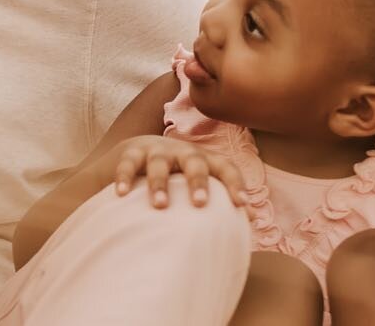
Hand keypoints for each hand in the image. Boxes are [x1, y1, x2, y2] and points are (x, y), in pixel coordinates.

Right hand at [106, 134, 247, 208]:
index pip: (225, 167)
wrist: (134, 154)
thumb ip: (220, 200)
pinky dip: (124, 177)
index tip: (242, 206)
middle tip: (201, 203)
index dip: (235, 184)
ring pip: (159, 163)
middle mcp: (181, 152)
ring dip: (159, 183)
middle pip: (194, 161)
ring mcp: (155, 150)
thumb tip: (253, 223)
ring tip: (159, 205)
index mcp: (204, 159)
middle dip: (198, 181)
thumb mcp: (196, 183)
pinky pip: (128, 164)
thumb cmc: (175, 179)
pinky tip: (120, 194)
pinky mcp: (130, 152)